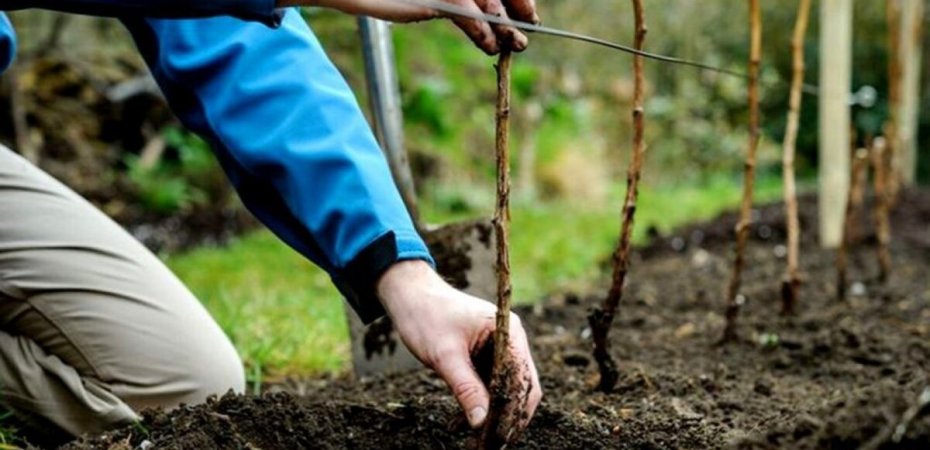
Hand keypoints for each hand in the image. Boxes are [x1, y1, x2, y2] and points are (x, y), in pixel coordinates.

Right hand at [298, 0, 539, 53]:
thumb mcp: (430, 3)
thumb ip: (459, 11)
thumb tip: (492, 33)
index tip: (529, 15)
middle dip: (518, 7)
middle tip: (531, 28)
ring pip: (486, 0)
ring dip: (504, 25)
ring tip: (516, 44)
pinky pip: (465, 11)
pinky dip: (481, 30)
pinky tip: (489, 46)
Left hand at [377, 260, 541, 434]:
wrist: (409, 296)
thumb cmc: (426, 316)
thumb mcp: (444, 356)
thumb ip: (465, 388)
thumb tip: (481, 422)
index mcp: (508, 331)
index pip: (522, 378)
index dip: (514, 410)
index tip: (499, 435)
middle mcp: (511, 340)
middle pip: (521, 387)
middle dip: (507, 417)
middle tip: (491, 444)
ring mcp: (500, 349)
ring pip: (507, 390)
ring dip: (493, 415)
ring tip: (475, 440)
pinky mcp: (486, 357)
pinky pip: (491, 386)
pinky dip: (480, 405)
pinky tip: (462, 423)